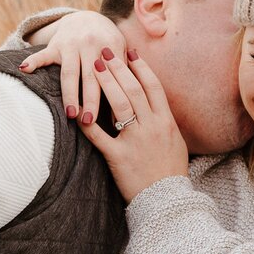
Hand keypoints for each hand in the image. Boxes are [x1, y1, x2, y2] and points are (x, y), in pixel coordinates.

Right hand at [19, 11, 126, 124]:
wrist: (87, 17)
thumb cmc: (108, 42)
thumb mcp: (121, 50)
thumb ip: (126, 71)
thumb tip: (132, 106)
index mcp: (110, 45)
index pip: (111, 76)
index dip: (113, 97)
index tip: (116, 119)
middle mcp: (90, 43)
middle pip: (90, 77)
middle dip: (90, 100)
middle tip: (90, 122)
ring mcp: (70, 44)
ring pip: (69, 73)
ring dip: (69, 94)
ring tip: (71, 114)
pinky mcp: (54, 45)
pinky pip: (42, 54)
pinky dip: (33, 61)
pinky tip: (24, 70)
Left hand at [79, 48, 188, 202]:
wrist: (168, 202)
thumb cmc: (171, 174)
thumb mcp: (175, 143)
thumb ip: (164, 124)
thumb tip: (156, 108)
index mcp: (166, 122)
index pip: (153, 86)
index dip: (141, 67)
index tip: (130, 52)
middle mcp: (152, 127)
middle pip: (133, 89)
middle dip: (118, 67)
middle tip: (105, 51)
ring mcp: (136, 141)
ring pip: (119, 104)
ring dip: (106, 82)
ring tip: (94, 66)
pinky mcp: (119, 157)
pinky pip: (100, 136)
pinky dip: (88, 123)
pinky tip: (77, 110)